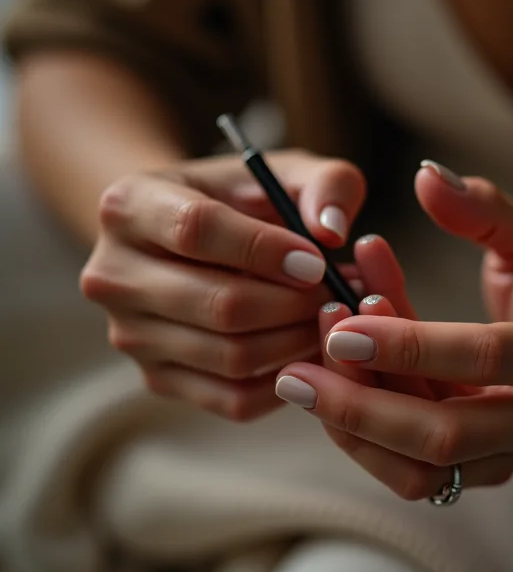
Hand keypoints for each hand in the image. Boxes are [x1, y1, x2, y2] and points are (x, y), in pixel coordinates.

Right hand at [80, 151, 365, 420]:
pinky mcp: (156, 379)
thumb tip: (332, 232)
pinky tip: (310, 348)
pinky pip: (233, 399)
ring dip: (298, 342)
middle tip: (339, 294)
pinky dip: (286, 380)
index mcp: (128, 206)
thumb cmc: (243, 201)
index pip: (196, 229)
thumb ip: (325, 184)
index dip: (266, 248)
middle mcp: (113, 275)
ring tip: (331, 317)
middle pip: (219, 304)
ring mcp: (130, 336)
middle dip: (295, 303)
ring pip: (231, 357)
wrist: (190, 238)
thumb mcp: (284, 172)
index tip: (317, 260)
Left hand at [276, 161, 512, 499]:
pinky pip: (413, 477)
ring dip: (355, 429)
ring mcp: (507, 457)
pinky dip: (364, 444)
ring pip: (421, 468)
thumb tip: (425, 175)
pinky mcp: (479, 475)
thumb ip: (484, 207)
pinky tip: (332, 396)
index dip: (409, 344)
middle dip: (362, 406)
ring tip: (302, 380)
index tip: (340, 322)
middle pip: (444, 434)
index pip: (482, 357)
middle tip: (295, 372)